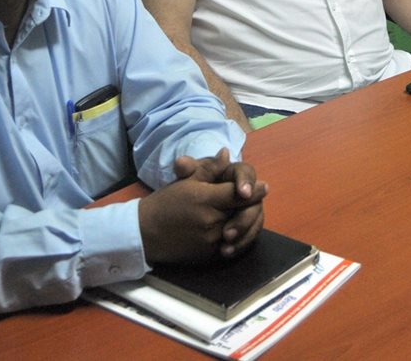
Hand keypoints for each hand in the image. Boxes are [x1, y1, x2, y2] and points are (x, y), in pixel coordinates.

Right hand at [139, 149, 266, 263]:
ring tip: (253, 213)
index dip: (254, 190)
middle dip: (254, 205)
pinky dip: (240, 238)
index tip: (264, 186)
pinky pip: (234, 246)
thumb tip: (227, 154)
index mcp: (206, 200)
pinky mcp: (210, 256)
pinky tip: (242, 230)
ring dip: (249, 221)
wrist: (146, 232)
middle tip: (259, 197)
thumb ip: (209, 169)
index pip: (238, 194)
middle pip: (244, 212)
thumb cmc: (165, 202)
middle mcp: (212, 222)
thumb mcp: (185, 182)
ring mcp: (212, 241)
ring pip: (242, 231)